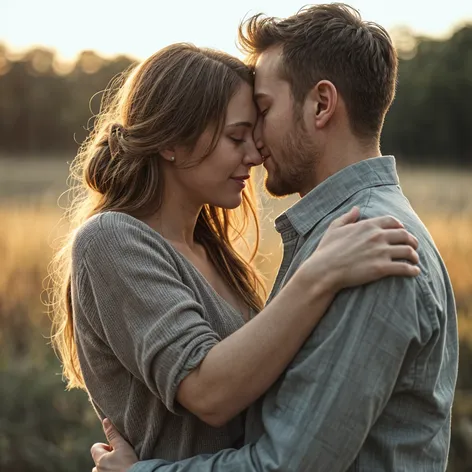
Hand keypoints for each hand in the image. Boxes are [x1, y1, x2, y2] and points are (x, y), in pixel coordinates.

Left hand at [91, 419, 137, 471]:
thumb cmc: (128, 462)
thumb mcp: (122, 446)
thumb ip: (113, 434)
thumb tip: (105, 420)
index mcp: (100, 460)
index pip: (95, 447)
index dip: (105, 445)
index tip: (115, 448)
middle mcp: (97, 470)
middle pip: (98, 459)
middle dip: (107, 456)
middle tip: (119, 456)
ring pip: (101, 469)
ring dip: (107, 466)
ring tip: (120, 465)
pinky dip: (110, 471)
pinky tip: (120, 470)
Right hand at [301, 207, 419, 291]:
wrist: (324, 270)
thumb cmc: (326, 250)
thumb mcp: (334, 229)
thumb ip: (347, 217)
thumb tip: (356, 208)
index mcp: (367, 225)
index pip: (393, 221)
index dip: (400, 227)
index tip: (402, 233)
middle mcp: (377, 236)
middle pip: (405, 236)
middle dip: (412, 241)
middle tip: (414, 247)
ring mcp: (381, 252)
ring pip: (408, 251)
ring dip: (415, 256)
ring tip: (415, 261)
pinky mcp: (382, 268)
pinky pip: (405, 268)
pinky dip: (413, 270)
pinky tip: (414, 272)